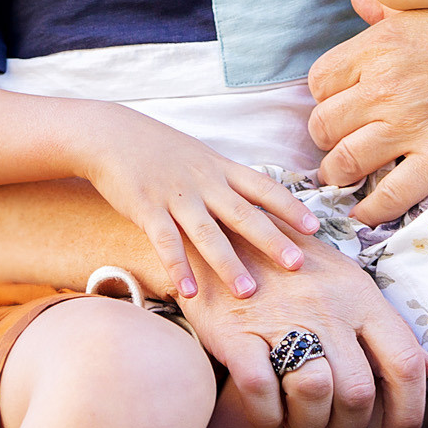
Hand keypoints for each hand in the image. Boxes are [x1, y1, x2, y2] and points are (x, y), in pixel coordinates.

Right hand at [80, 112, 318, 300]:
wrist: (113, 135)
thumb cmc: (162, 151)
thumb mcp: (202, 158)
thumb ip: (228, 181)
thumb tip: (260, 204)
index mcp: (221, 169)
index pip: (264, 187)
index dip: (290, 207)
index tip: (314, 227)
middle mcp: (204, 182)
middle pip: (244, 213)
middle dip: (272, 240)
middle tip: (297, 265)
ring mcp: (176, 196)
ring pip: (208, 233)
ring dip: (229, 264)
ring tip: (248, 292)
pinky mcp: (147, 208)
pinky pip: (165, 242)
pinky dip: (178, 267)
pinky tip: (189, 292)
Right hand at [177, 231, 427, 427]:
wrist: (219, 234)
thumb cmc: (288, 264)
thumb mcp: (343, 280)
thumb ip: (383, 324)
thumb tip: (427, 368)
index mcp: (359, 294)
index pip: (404, 361)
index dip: (409, 413)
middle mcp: (326, 305)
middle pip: (357, 390)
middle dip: (350, 425)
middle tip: (335, 426)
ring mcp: (281, 317)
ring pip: (314, 393)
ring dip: (309, 422)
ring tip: (300, 416)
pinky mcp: (237, 331)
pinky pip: (262, 391)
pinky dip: (268, 414)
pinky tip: (269, 410)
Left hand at [306, 0, 427, 224]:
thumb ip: (386, 8)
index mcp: (381, 44)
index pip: (320, 81)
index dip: (325, 97)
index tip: (339, 105)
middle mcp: (386, 85)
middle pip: (324, 125)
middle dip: (326, 138)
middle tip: (339, 143)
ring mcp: (411, 125)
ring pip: (344, 163)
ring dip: (338, 175)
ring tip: (344, 178)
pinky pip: (389, 196)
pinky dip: (370, 210)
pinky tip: (366, 212)